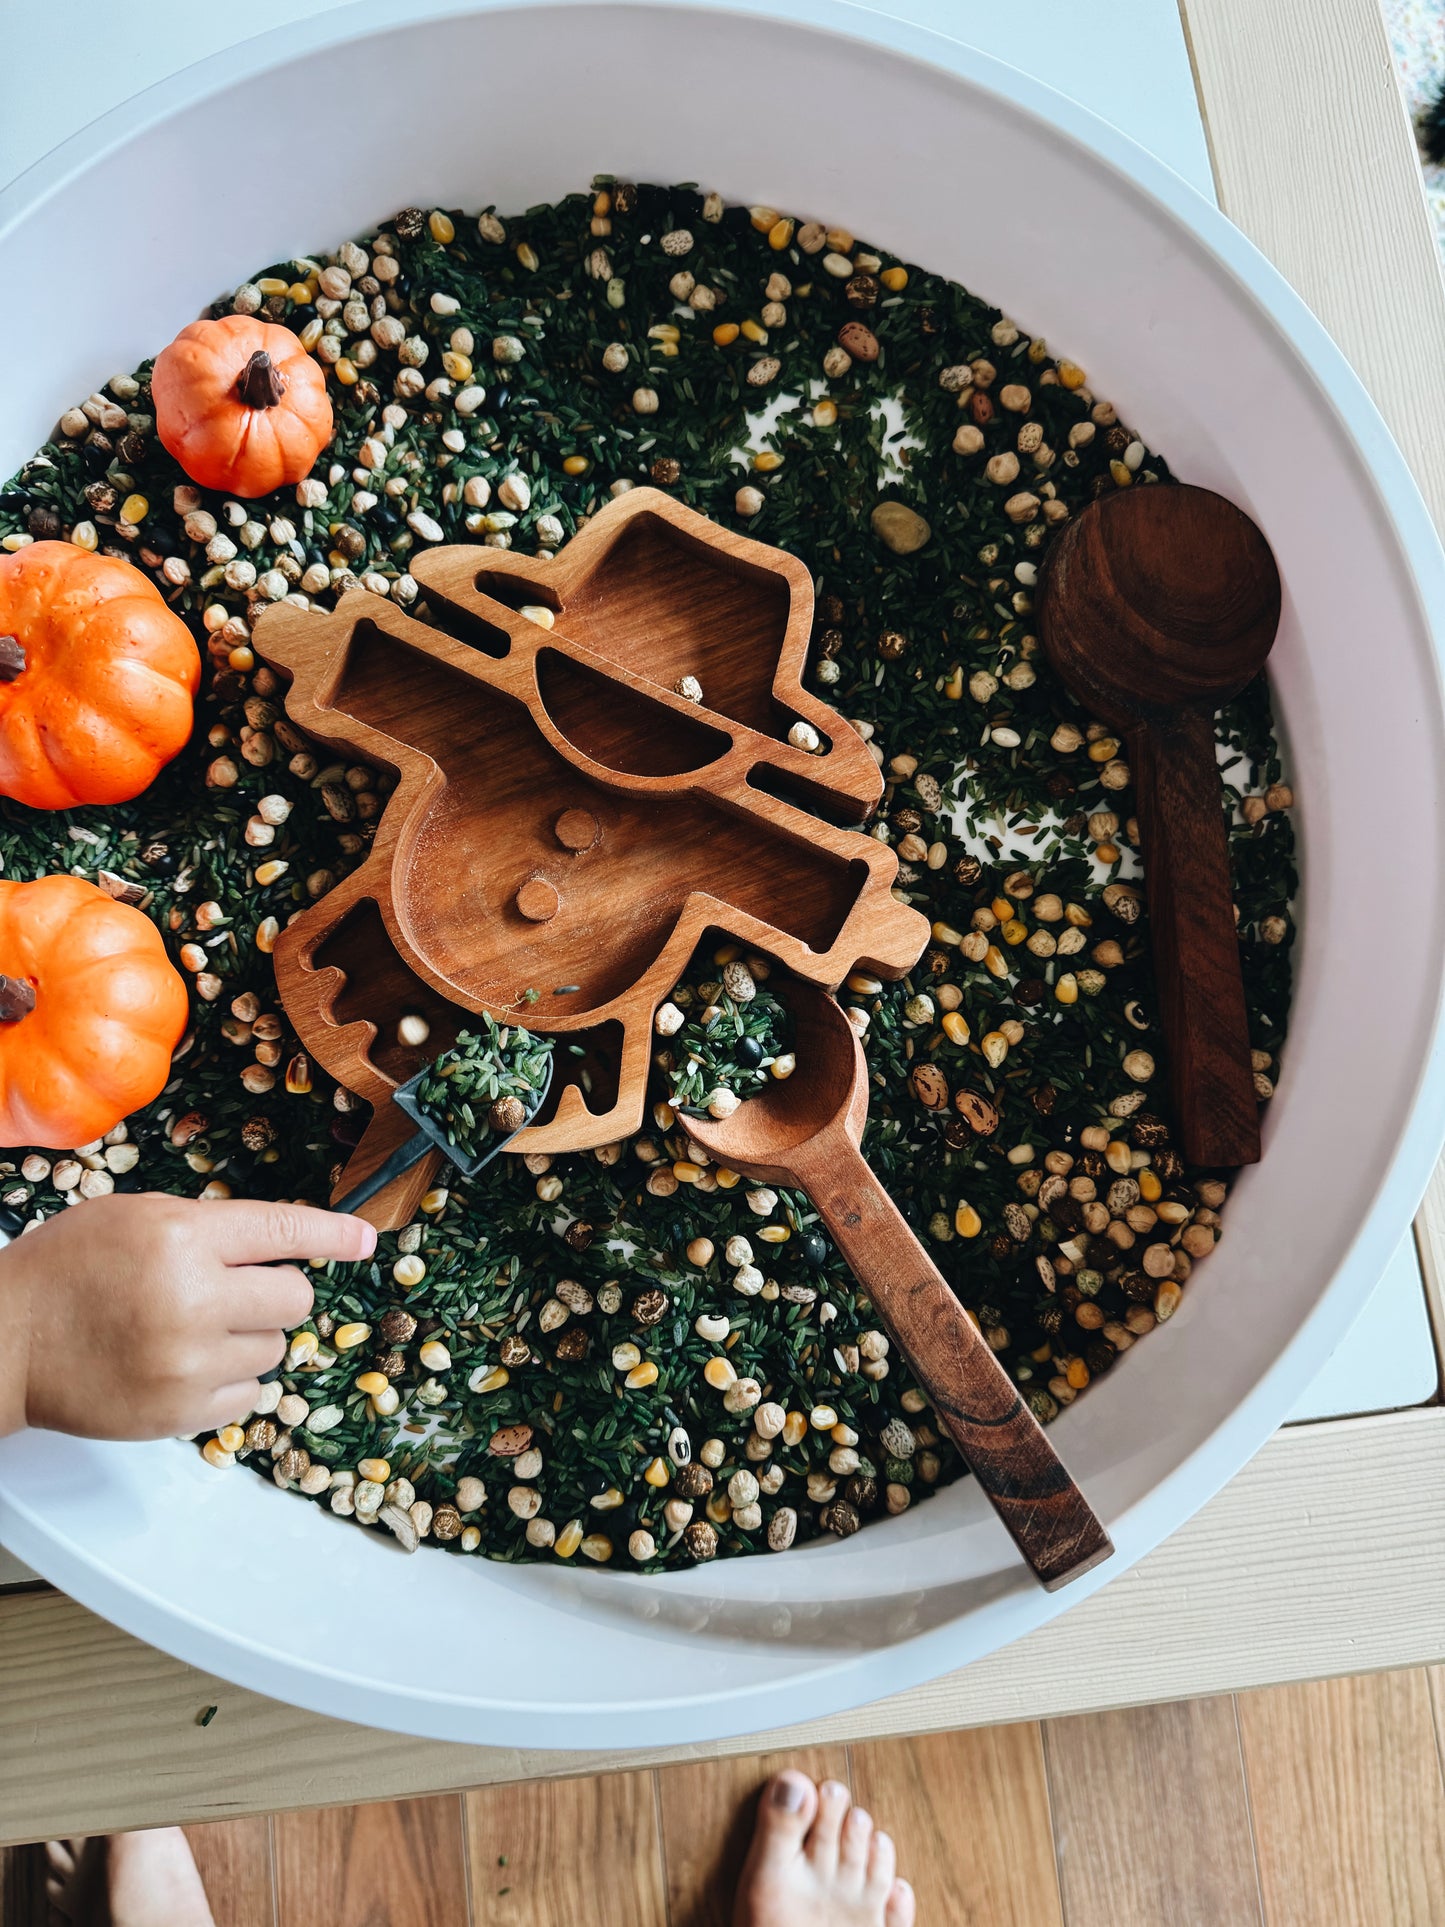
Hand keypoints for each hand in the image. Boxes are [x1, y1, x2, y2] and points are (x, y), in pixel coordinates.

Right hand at [0, 1193, 375, 1441]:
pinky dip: (230, 1382)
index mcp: (182, 1237)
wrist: (7, 1340)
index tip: (365, 1240)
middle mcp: (193, 1298)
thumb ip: (213, 1227)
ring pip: (274, 1348)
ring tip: (191, 1328)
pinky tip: (185, 1364)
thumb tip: (290, 1243)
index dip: (334, 1235)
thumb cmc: (70, 1270)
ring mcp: (188, 1362)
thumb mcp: (138, 1217)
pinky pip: (249, 1396)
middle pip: (295, 1297)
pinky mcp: (180, 1412)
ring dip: (247, 1337)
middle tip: (233, 1290)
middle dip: (276, 1290)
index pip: (285, 1231)